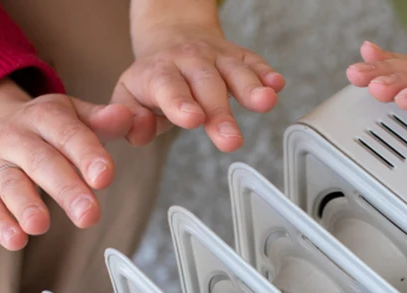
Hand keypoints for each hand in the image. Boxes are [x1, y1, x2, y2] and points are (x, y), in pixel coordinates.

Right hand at [0, 78, 136, 250]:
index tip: (105, 177)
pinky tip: (16, 241)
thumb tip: (129, 117)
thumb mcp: (73, 115)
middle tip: (88, 215)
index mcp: (45, 116)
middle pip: (40, 162)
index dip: (86, 155)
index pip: (67, 134)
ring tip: (41, 226)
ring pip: (10, 183)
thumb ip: (102, 121)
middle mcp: (16, 137)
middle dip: (65, 189)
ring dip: (25, 205)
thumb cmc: (46, 127)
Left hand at [113, 19, 284, 151]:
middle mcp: (189, 61)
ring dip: (251, 87)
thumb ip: (130, 120)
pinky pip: (254, 62)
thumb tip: (139, 132)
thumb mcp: (130, 97)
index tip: (193, 119)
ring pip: (234, 71)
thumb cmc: (154, 81)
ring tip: (265, 102)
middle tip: (231, 140)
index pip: (168, 87)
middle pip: (206, 85)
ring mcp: (216, 57)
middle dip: (220, 112)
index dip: (179, 103)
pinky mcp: (238, 57)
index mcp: (159, 73)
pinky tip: (276, 85)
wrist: (172, 37)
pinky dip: (266, 73)